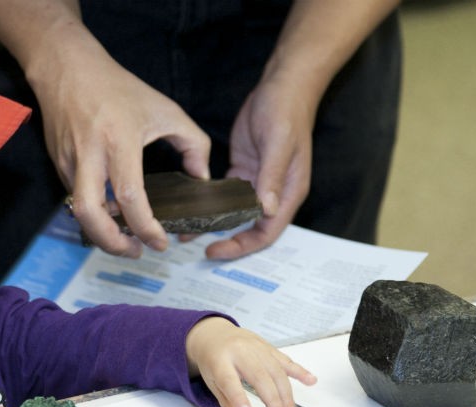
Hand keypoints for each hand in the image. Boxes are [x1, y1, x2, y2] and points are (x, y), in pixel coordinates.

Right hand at [31, 39, 210, 256]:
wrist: (67, 68)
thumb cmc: (119, 88)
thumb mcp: (166, 109)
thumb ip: (194, 144)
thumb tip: (201, 180)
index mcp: (119, 140)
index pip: (129, 196)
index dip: (146, 227)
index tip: (161, 242)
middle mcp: (90, 154)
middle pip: (90, 215)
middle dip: (112, 244)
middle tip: (136, 251)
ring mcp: (69, 161)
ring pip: (80, 213)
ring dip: (102, 234)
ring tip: (126, 239)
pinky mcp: (59, 165)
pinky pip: (76, 200)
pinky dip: (95, 214)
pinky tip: (113, 214)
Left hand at [185, 317, 315, 406]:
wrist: (215, 333)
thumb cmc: (212, 360)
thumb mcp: (211, 381)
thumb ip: (226, 402)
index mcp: (219, 361)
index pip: (229, 380)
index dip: (239, 397)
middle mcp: (240, 351)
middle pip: (259, 375)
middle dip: (272, 399)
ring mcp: (256, 347)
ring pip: (276, 370)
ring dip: (287, 394)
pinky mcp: (268, 347)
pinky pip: (285, 360)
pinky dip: (300, 371)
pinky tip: (311, 381)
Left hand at [203, 70, 317, 260]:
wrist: (282, 86)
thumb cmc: (287, 111)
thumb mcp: (279, 144)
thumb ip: (272, 177)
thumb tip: (267, 209)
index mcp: (289, 193)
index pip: (267, 232)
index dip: (243, 246)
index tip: (217, 251)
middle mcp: (274, 194)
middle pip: (250, 229)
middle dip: (227, 241)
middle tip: (197, 249)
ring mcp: (257, 183)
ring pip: (235, 214)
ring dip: (214, 224)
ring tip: (186, 233)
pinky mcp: (242, 171)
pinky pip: (225, 195)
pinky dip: (210, 203)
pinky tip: (191, 207)